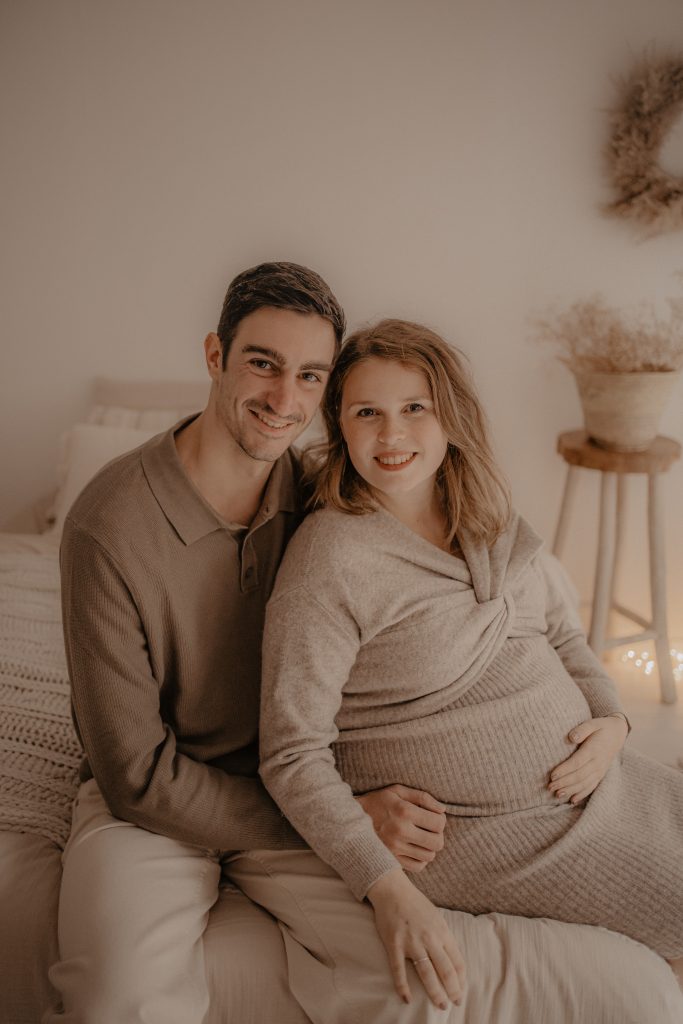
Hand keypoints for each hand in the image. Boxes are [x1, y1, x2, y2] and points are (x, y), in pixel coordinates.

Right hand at [355, 784, 445, 872]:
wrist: (351, 820)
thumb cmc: (378, 802)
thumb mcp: (397, 791)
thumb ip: (422, 797)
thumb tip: (443, 810)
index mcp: (405, 811)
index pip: (439, 823)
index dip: (441, 820)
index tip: (434, 817)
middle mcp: (401, 831)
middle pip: (437, 842)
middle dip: (438, 835)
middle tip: (430, 830)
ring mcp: (396, 848)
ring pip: (429, 856)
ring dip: (429, 848)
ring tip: (422, 839)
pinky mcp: (392, 860)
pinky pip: (418, 867)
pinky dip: (421, 860)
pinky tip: (414, 849)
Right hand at [367, 867, 465, 1009]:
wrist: (393, 890)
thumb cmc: (415, 903)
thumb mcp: (436, 917)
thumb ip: (443, 937)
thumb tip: (452, 958)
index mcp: (442, 932)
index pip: (457, 961)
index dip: (461, 980)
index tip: (461, 992)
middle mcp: (430, 938)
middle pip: (446, 970)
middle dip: (452, 991)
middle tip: (453, 1004)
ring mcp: (412, 942)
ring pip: (427, 973)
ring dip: (435, 992)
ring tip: (440, 1006)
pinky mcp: (394, 944)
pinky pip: (399, 969)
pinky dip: (403, 986)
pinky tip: (406, 999)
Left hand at [549, 714, 628, 803]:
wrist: (617, 734)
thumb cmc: (601, 727)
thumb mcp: (593, 723)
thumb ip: (582, 729)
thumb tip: (571, 737)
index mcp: (594, 750)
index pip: (577, 762)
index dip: (565, 770)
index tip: (552, 775)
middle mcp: (597, 763)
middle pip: (579, 776)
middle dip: (564, 783)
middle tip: (550, 787)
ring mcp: (600, 770)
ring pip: (585, 784)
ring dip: (571, 790)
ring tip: (557, 795)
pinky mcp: (601, 774)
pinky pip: (592, 786)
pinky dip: (582, 794)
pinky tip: (572, 800)